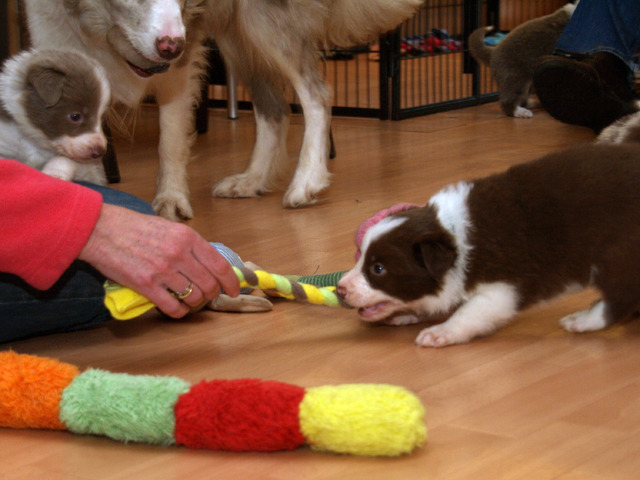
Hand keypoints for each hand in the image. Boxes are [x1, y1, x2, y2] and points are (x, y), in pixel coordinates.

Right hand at [79, 203, 239, 317]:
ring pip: (194, 297)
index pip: (220, 265)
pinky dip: (179, 312)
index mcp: (188, 237)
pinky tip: (177, 309)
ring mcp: (163, 271)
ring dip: (195, 303)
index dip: (231, 282)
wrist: (101, 230)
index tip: (233, 290)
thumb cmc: (134, 227)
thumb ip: (189, 245)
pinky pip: (172, 307)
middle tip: (208, 296)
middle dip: (212, 295)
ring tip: (190, 301)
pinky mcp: (147, 285)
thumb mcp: (169, 228)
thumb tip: (208, 264)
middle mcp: (179, 254)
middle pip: (209, 285)